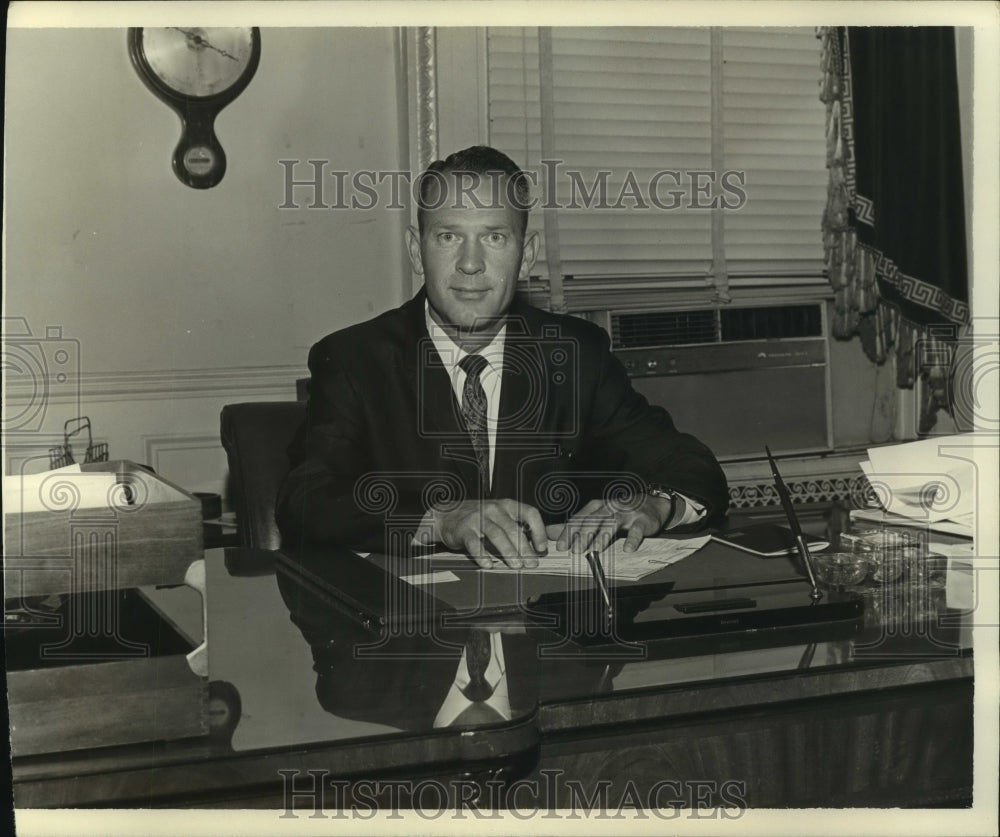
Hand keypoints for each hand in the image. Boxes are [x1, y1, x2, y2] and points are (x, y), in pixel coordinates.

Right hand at [433, 500, 548, 568]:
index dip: (539, 530)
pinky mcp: (464, 530)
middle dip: (524, 548)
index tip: (542, 548)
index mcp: (506, 505)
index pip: (529, 513)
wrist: (447, 515)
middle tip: (531, 563)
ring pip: (497, 535)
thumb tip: (537, 546)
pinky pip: (475, 544)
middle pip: (513, 529)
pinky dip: (482, 556)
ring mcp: (478, 518)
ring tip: (516, 566)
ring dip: (508, 552)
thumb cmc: (479, 518)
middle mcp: (494, 509)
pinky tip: (489, 565)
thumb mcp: (499, 515)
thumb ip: (516, 526)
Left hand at [549, 494, 674, 554]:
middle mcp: (609, 507)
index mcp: (596, 507)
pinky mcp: (642, 520)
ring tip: (595, 550)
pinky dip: (632, 539)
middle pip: (593, 521)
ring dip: (603, 537)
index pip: (579, 519)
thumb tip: (548, 533)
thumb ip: (574, 525)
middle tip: (575, 551)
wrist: (651, 503)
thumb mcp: (596, 515)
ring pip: (612, 523)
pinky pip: (636, 530)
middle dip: (583, 535)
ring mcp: (626, 513)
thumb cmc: (619, 512)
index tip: (560, 547)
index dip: (568, 532)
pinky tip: (627, 549)